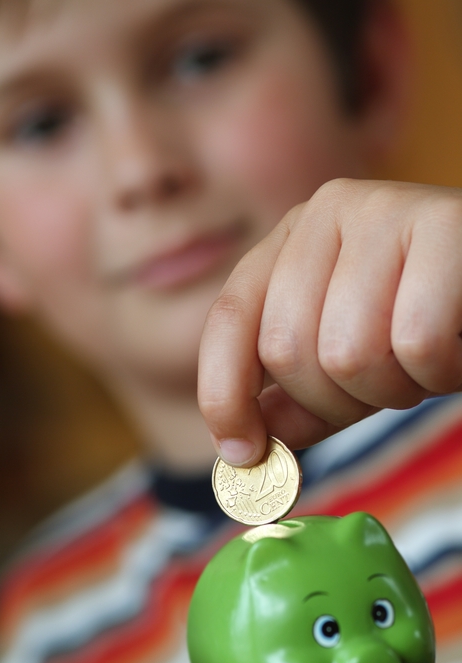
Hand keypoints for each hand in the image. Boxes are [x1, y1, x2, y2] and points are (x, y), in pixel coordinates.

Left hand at [198, 179, 461, 465]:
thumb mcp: (350, 357)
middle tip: (386, 387)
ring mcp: (381, 209)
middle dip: (335, 401)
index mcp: (292, 238)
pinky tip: (457, 349)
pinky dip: (439, 372)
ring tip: (424, 362)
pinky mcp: (441, 224)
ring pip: (347, 354)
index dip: (224, 393)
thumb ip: (296, 397)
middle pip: (286, 349)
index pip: (230, 318)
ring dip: (392, 389)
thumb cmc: (427, 317)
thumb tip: (241, 450)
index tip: (242, 453)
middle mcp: (326, 211)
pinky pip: (416, 343)